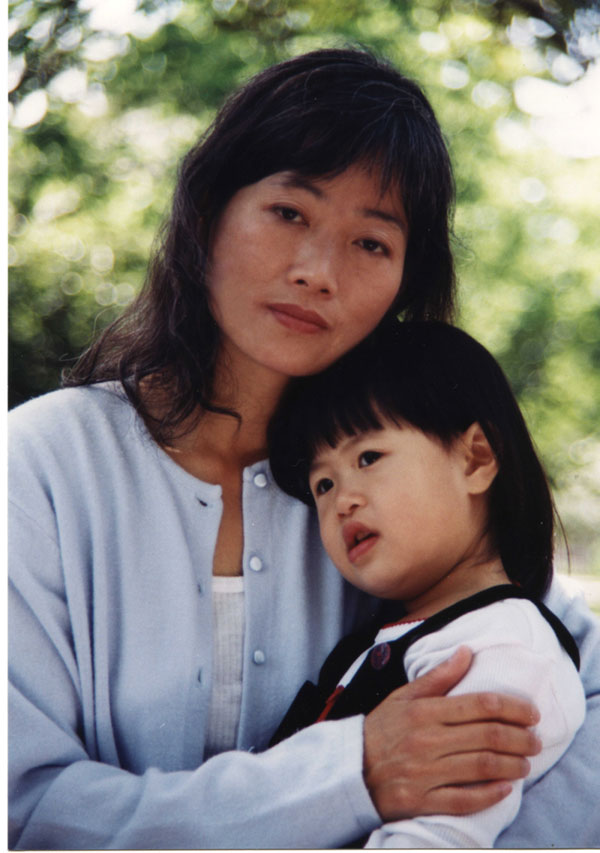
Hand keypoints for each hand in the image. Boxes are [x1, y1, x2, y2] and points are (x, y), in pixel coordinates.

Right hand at [363, 646, 540, 820]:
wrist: (349, 770)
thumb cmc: (381, 729)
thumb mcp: (403, 696)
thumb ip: (438, 676)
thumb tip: (466, 652)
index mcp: (424, 710)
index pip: (480, 704)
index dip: (512, 707)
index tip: (531, 712)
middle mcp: (426, 740)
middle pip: (487, 736)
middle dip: (520, 738)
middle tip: (536, 740)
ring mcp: (424, 772)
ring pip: (481, 767)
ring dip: (511, 765)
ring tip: (525, 763)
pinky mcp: (421, 801)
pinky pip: (463, 800)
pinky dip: (488, 795)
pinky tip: (505, 788)